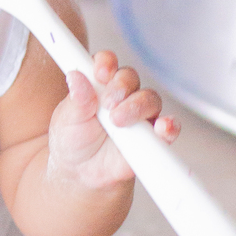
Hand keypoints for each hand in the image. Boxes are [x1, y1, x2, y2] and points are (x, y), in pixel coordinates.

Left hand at [46, 50, 178, 191]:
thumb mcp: (67, 119)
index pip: (107, 63)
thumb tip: (75, 77)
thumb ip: (76, 99)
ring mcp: (139, 114)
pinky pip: (167, 127)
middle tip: (108, 104)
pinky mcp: (152, 136)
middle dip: (121, 87)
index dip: (106, 63)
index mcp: (98, 84)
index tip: (101, 73)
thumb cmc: (72, 140)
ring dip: (137, 106)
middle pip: (130, 78)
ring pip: (150, 98)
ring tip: (118, 121)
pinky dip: (168, 126)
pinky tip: (163, 128)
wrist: (81, 173)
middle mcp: (121, 94)